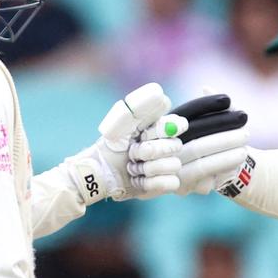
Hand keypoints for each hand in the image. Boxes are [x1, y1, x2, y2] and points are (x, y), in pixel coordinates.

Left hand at [68, 83, 186, 202]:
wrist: (100, 171)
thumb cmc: (111, 145)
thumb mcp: (122, 123)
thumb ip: (140, 106)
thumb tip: (161, 93)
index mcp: (161, 128)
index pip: (177, 124)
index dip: (159, 131)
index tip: (143, 135)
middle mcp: (168, 146)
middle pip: (175, 146)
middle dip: (148, 151)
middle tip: (132, 154)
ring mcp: (168, 165)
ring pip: (173, 165)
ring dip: (147, 169)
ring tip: (132, 168)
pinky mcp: (166, 184)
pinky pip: (171, 182)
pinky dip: (150, 183)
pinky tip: (138, 180)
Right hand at [169, 94, 249, 194]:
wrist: (218, 171)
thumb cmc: (212, 138)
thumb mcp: (212, 119)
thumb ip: (210, 104)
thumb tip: (207, 88)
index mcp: (169, 125)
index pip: (187, 112)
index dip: (205, 105)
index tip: (228, 101)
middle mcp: (165, 146)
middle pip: (195, 138)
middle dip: (222, 135)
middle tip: (246, 133)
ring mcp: (171, 166)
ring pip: (200, 158)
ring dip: (225, 154)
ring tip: (246, 150)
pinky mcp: (180, 184)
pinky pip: (202, 174)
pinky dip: (221, 166)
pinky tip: (239, 163)